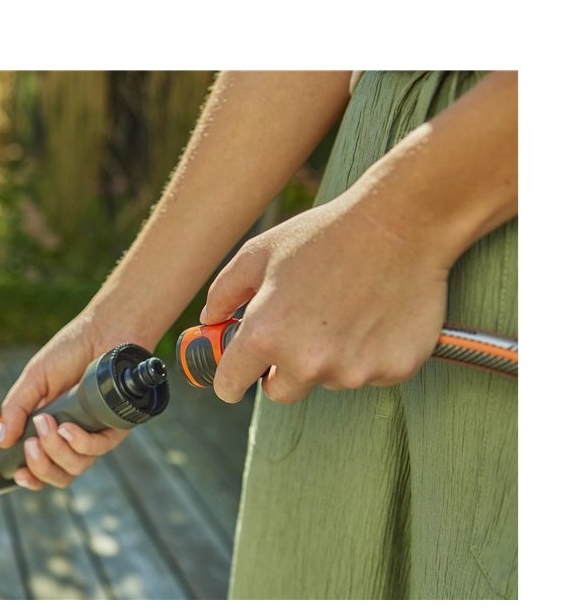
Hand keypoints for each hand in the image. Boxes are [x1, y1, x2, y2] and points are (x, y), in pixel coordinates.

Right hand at [0, 314, 133, 489]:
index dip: (31, 476)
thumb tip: (3, 441)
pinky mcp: (116, 425)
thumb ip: (16, 409)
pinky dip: (80, 443)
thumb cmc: (70, 350)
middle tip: (32, 444)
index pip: (43, 465)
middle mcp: (76, 435)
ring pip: (78, 466)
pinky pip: (99, 449)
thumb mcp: (35, 379)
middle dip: (42, 466)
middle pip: (61, 474)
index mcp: (52, 427)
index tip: (18, 473)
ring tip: (49, 426)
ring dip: (57, 451)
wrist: (103, 330)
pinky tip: (67, 428)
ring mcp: (97, 432)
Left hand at [201, 188, 448, 402]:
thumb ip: (224, 292)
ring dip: (331, 357)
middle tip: (300, 331)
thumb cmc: (325, 235)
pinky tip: (376, 315)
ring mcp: (354, 370)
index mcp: (266, 336)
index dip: (232, 379)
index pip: (231, 386)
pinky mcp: (393, 370)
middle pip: (281, 391)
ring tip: (346, 309)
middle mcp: (307, 362)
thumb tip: (212, 322)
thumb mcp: (259, 253)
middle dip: (283, 369)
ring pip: (329, 379)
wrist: (402, 223)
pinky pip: (371, 373)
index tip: (239, 374)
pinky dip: (370, 353)